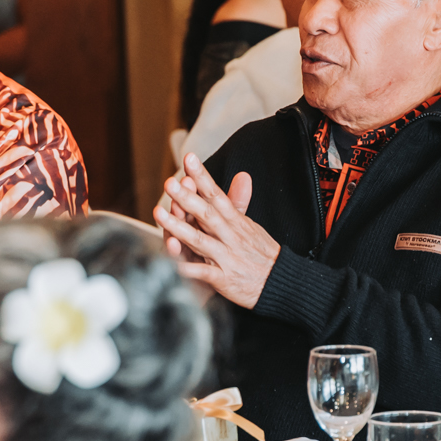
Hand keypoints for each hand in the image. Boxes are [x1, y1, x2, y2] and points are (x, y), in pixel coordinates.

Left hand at [154, 153, 279, 309]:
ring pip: (200, 240)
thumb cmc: (262, 254)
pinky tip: (172, 263)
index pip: (216, 194)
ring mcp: (226, 257)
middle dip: (187, 198)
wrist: (281, 282)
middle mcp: (230, 236)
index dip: (202, 176)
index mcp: (235, 221)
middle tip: (170, 183)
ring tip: (160, 215)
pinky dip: (187, 269)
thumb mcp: (251, 225)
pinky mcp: (223, 278)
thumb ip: (238, 201)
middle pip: (206, 213)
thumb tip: (242, 174)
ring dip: (179, 227)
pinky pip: (203, 273)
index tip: (189, 159)